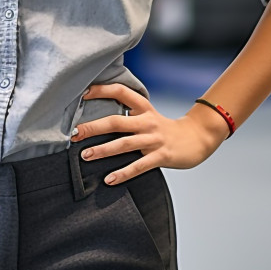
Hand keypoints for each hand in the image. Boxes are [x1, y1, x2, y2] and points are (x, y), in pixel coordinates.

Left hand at [70, 83, 227, 184]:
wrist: (196, 139)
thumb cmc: (164, 128)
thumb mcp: (147, 115)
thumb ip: (127, 115)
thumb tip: (97, 119)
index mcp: (143, 106)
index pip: (120, 91)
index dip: (101, 90)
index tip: (82, 94)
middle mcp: (147, 120)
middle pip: (116, 121)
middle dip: (93, 127)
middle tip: (74, 133)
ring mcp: (153, 139)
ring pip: (124, 144)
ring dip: (103, 150)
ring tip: (85, 156)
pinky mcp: (161, 156)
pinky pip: (139, 166)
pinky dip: (123, 173)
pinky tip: (109, 179)